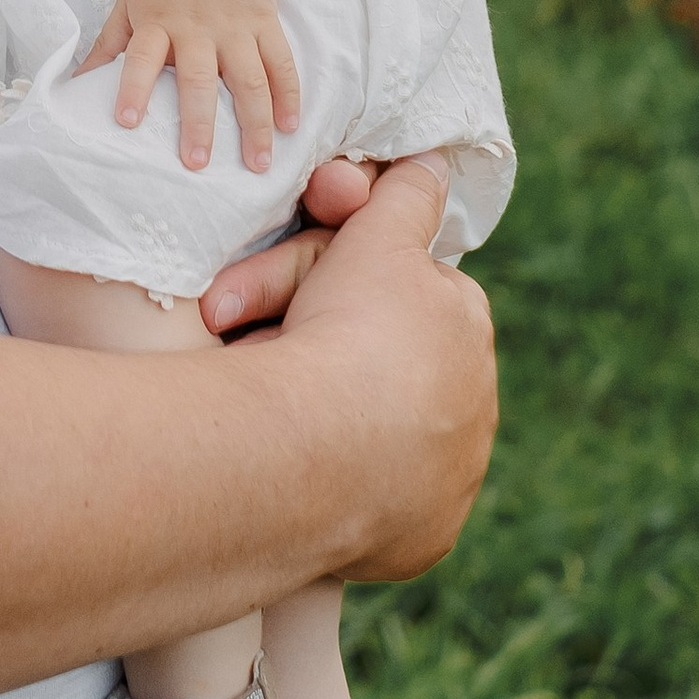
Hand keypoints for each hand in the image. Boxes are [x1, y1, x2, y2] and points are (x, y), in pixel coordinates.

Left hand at [77, 0, 316, 163]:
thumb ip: (109, 43)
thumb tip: (75, 83)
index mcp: (156, 21)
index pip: (141, 59)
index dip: (134, 89)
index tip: (127, 123)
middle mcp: (196, 27)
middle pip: (198, 80)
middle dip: (198, 123)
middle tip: (197, 163)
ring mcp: (235, 25)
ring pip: (249, 79)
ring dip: (255, 123)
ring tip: (259, 163)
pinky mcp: (264, 20)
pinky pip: (281, 62)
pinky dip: (289, 95)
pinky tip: (291, 126)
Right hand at [227, 156, 496, 582]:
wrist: (317, 456)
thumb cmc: (349, 332)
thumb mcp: (374, 236)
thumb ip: (404, 195)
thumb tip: (435, 160)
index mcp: (467, 329)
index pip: (403, 286)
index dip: (335, 270)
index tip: (285, 277)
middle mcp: (474, 408)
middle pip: (374, 353)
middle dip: (304, 328)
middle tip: (224, 319)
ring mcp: (450, 480)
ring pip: (368, 425)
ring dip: (310, 398)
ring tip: (244, 384)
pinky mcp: (419, 538)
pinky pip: (368, 498)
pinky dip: (330, 473)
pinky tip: (283, 454)